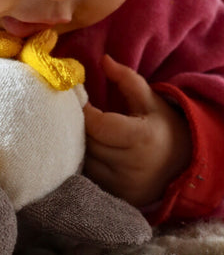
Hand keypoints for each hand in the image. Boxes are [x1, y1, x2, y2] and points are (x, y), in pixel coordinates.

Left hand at [83, 55, 191, 206]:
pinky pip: (88, 176)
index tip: (75, 99)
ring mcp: (122, 184)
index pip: (98, 124)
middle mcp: (131, 165)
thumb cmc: (163, 127)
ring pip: (84, 161)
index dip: (82, 111)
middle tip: (71, 113)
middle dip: (76, 127)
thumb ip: (126, 79)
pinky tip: (83, 150)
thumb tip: (103, 59)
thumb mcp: (150, 100)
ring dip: (76, 145)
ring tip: (78, 131)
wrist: (183, 165)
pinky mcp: (116, 196)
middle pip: (87, 143)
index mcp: (141, 138)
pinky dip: (83, 162)